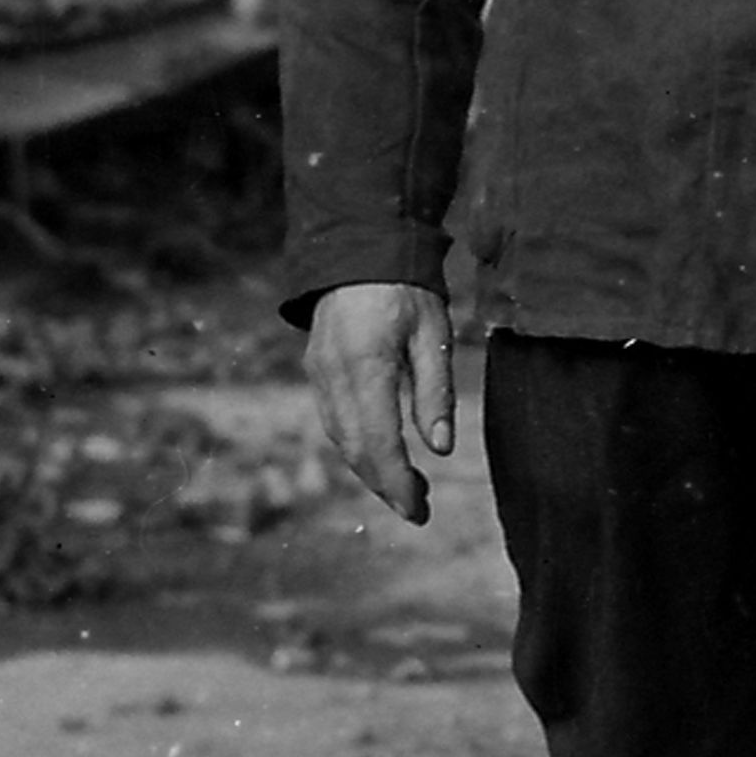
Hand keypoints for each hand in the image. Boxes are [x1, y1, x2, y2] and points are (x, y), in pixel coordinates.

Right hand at [303, 280, 455, 524]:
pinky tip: (381, 454)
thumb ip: (435, 392)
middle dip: (385, 486)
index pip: (378, 443)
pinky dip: (356, 446)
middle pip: (355, 450)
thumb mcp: (433, 334)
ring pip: (340, 439)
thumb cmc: (405, 287)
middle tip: (418, 509)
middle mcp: (334, 376)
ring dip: (370, 470)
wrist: (358, 246)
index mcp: (366, 367)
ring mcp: (319, 374)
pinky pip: (333, 421)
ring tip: (407, 488)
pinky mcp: (316, 370)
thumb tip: (439, 450)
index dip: (398, 483)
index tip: (420, 509)